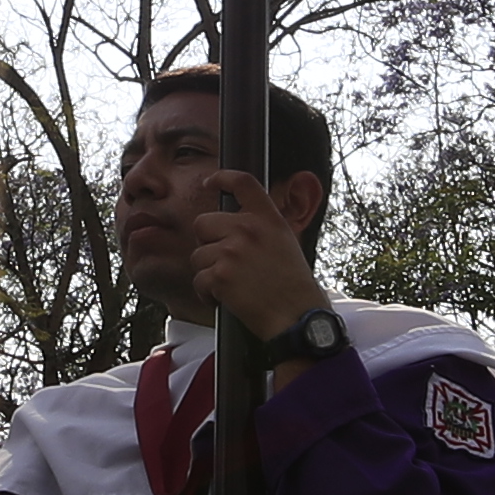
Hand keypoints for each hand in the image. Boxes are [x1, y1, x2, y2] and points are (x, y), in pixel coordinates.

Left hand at [180, 176, 325, 347]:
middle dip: (207, 244)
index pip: (243, 183)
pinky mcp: (220, 275)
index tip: (210, 181)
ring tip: (230, 287)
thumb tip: (231, 224)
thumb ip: (260, 229)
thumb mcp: (285, 243)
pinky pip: (198, 280)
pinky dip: (207, 294)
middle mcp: (248, 229)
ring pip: (197, 255)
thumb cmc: (294, 287)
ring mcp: (232, 251)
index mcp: (268, 218)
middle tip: (224, 263)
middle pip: (202, 223)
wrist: (297, 317)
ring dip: (208, 273)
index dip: (222, 177)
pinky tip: (224, 300)